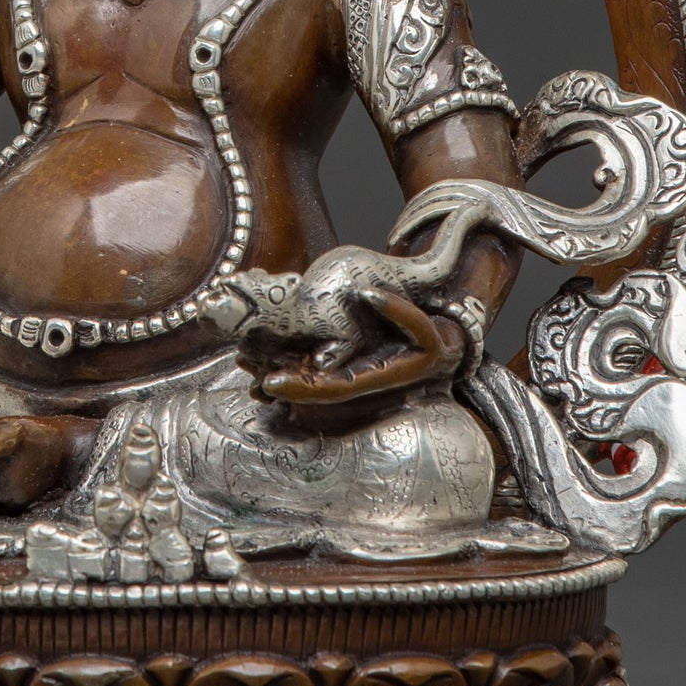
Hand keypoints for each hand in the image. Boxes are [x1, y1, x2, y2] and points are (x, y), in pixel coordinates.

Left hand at [242, 285, 465, 434]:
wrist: (442, 343)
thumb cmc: (433, 336)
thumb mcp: (425, 328)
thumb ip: (399, 312)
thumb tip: (366, 295)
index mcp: (375, 380)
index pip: (331, 389)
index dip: (299, 388)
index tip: (269, 382)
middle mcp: (357, 382)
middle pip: (310, 389)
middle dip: (279, 379)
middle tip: (245, 367)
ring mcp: (348, 372)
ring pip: (305, 377)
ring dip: (277, 368)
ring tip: (243, 360)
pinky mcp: (341, 360)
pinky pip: (308, 364)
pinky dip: (285, 357)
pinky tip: (259, 349)